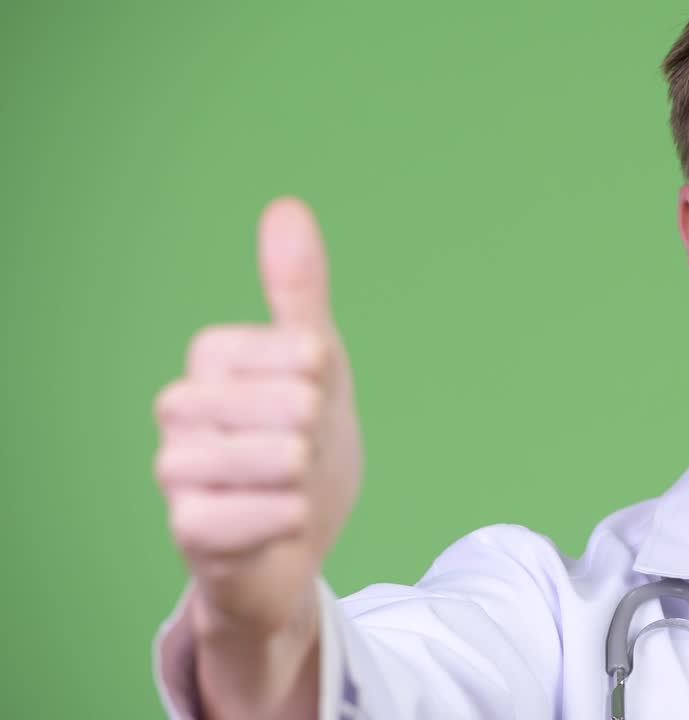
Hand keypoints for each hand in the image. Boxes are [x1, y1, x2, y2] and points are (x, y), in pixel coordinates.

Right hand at [155, 197, 361, 638]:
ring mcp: (177, 468)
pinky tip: (274, 526)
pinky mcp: (188, 528)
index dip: (325, 385)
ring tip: (285, 490)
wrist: (291, 545)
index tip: (307, 406)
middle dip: (318, 438)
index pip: (302, 350)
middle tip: (298, 458)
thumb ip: (298, 290)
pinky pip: (273, 513)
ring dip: (308, 483)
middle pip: (298, 404)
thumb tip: (286, 207)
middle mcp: (179, 406)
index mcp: (210, 357)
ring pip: (286, 457)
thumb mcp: (316, 362)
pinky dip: (294, 523)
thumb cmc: (301, 446)